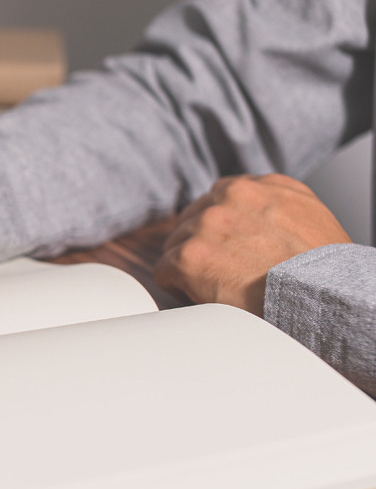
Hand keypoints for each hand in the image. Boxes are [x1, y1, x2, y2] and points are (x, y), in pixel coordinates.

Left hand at [154, 173, 350, 314]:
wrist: (323, 302)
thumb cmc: (324, 273)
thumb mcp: (311, 221)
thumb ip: (275, 207)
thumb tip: (251, 219)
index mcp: (263, 186)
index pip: (221, 195)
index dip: (220, 224)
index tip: (223, 243)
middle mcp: (233, 197)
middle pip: (194, 217)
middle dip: (201, 242)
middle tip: (216, 269)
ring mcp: (208, 225)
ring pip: (177, 242)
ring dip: (188, 263)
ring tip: (209, 285)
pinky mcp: (190, 256)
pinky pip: (164, 269)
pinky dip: (173, 283)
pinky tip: (189, 293)